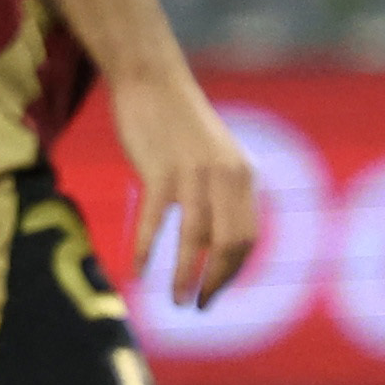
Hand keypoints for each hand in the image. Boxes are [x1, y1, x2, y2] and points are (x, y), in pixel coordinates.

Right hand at [110, 68, 256, 310]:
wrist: (153, 80)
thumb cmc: (178, 122)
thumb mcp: (213, 158)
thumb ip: (220, 195)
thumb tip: (213, 245)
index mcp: (244, 176)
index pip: (248, 238)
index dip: (232, 272)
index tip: (213, 292)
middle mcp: (227, 176)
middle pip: (230, 244)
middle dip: (216, 281)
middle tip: (197, 304)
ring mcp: (194, 173)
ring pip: (196, 239)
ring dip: (186, 276)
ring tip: (176, 301)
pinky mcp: (160, 170)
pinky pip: (155, 221)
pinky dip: (146, 250)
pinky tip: (136, 271)